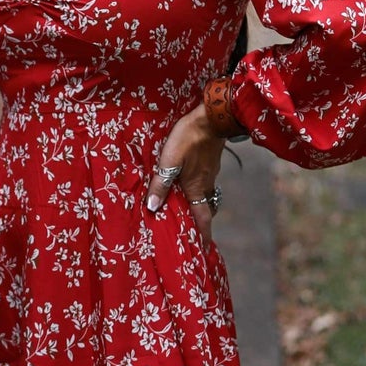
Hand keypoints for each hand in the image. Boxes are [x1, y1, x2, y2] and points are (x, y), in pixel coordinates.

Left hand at [146, 104, 226, 242]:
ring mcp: (211, 172)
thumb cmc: (188, 139)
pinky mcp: (211, 161)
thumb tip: (152, 208)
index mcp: (196, 188)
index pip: (202, 218)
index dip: (203, 235)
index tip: (203, 249)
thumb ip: (160, 185)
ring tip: (189, 207)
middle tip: (193, 229)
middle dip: (201, 221)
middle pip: (206, 208)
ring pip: (206, 194)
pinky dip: (199, 187)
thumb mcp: (169, 162)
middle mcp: (206, 184)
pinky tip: (189, 181)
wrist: (212, 116)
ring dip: (200, 203)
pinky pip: (206, 181)